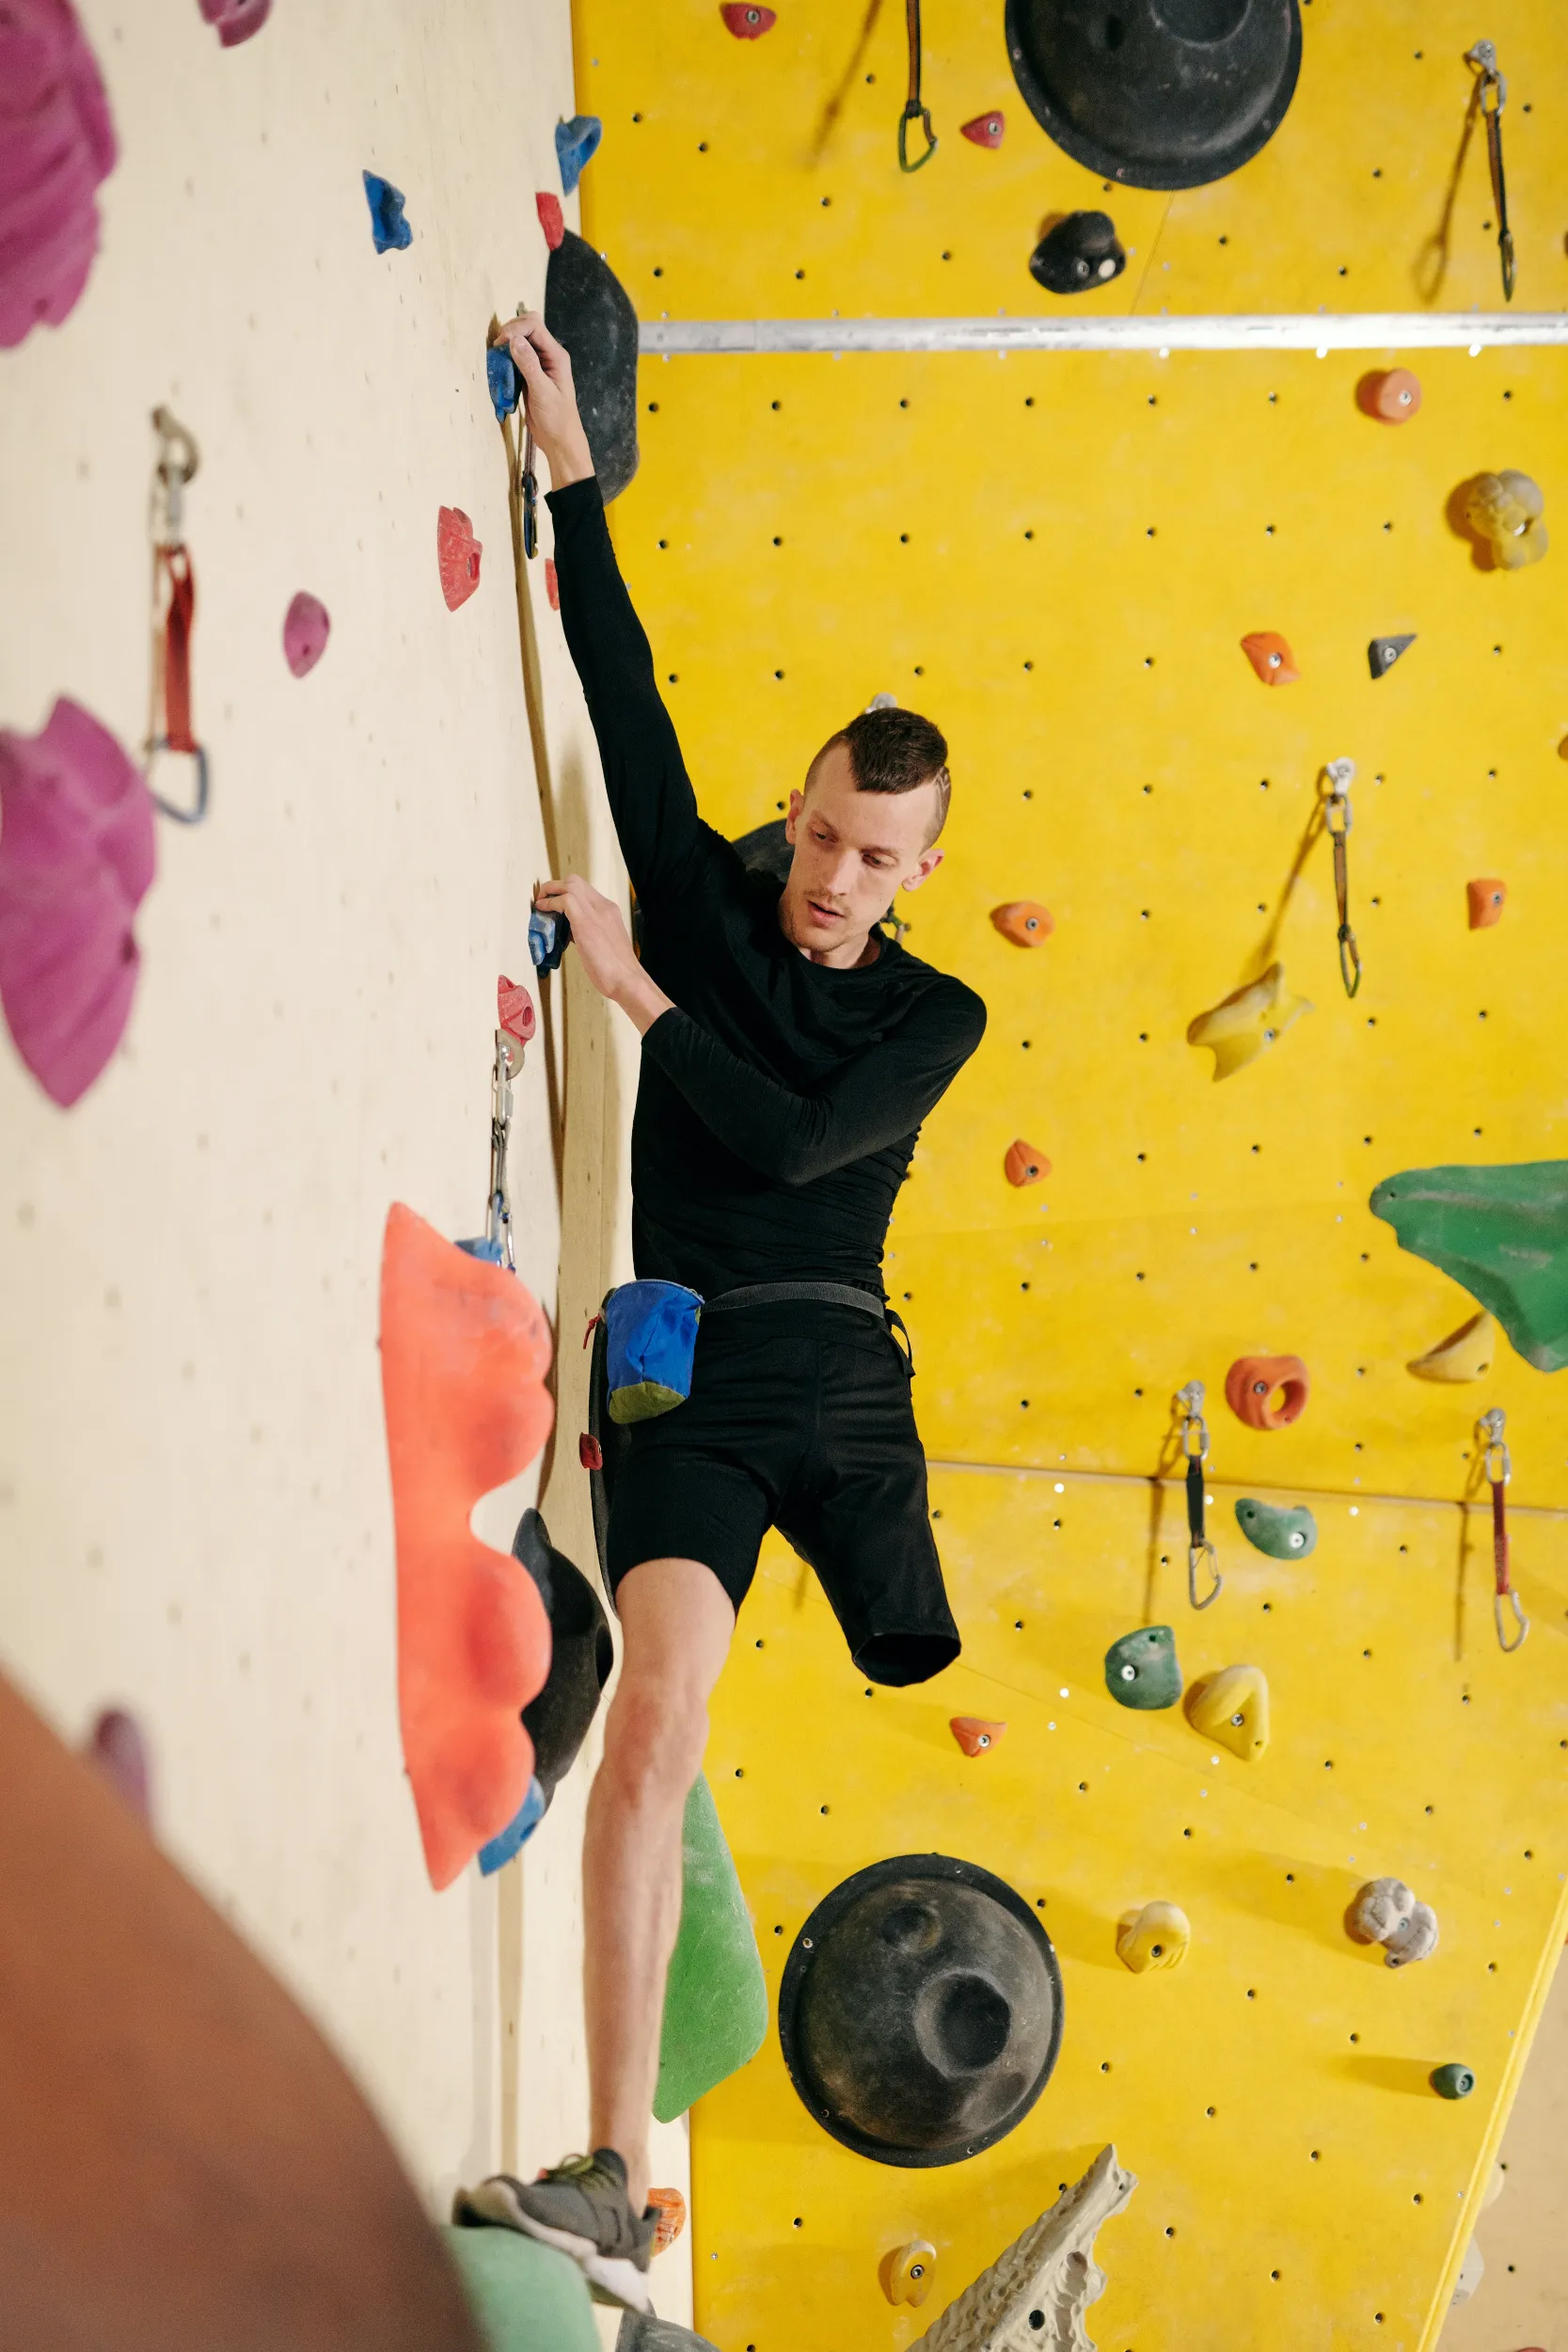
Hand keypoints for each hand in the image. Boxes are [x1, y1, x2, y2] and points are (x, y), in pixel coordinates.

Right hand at [496, 313, 594, 488]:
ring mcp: (539, 364)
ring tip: (497, 361)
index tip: (501, 345)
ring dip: (506, 347)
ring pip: (520, 342)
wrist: (559, 441)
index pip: (534, 326)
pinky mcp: (530, 374)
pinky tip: (501, 370)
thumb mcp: (542, 392)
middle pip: (527, 328)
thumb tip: (514, 341)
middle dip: (509, 333)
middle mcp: (548, 355)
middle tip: (497, 351)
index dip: (515, 329)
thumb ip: (529, 365)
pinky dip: (506, 360)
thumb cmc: (556, 419)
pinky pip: (516, 358)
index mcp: (556, 355)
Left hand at [533, 876, 673, 1034]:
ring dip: (550, 890)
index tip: (554, 903)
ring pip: (570, 884)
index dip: (565, 892)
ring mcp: (596, 913)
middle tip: (544, 899)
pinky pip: (565, 901)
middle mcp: (604, 907)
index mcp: (610, 911)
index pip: (585, 890)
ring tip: (540, 903)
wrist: (628, 981)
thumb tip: (572, 933)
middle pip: (575, 881)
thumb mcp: (605, 944)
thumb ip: (590, 933)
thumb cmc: (617, 971)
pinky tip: (543, 910)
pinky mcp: (586, 923)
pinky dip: (550, 903)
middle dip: (554, 886)